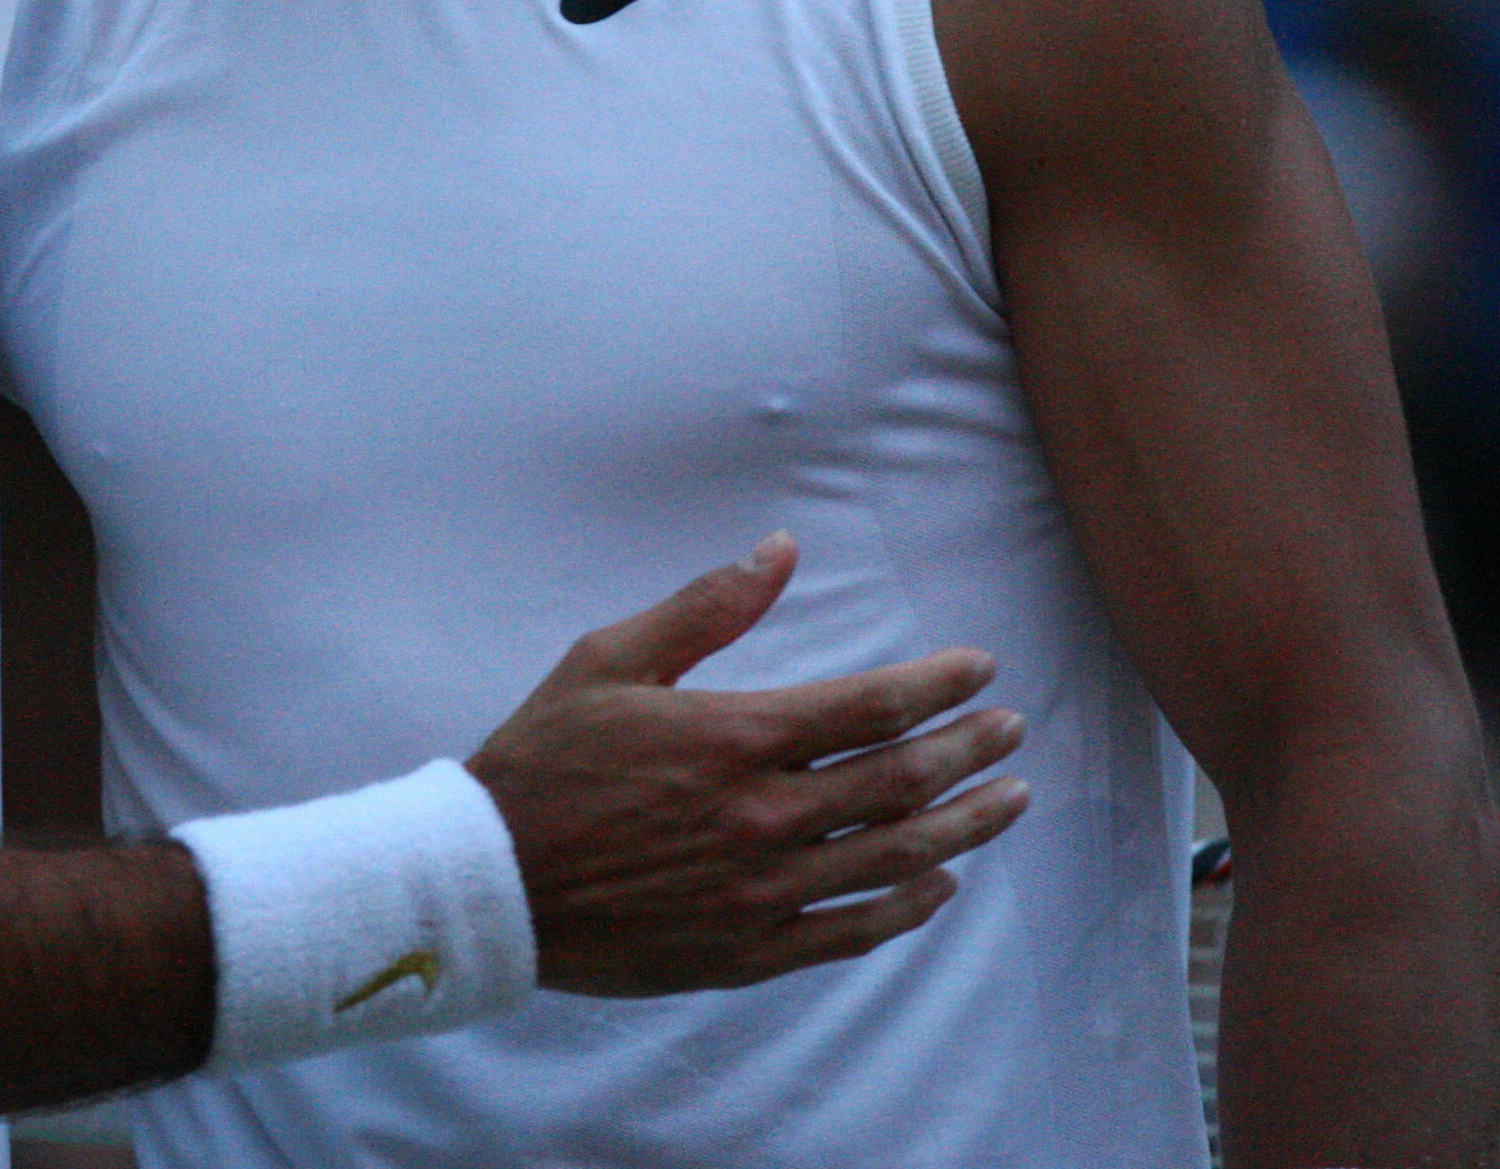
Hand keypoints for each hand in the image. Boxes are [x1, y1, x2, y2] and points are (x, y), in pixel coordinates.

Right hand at [464, 534, 1027, 996]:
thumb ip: (706, 607)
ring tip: (1008, 801)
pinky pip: (850, 933)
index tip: (981, 669)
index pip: (873, 707)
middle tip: (1012, 731)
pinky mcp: (746, 949)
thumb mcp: (610, 660)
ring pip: (895, 859)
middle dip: (971, 750)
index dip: (939, 685)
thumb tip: (781, 549)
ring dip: (964, 827)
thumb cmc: (543, 761)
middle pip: (903, 782)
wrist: (487, 882)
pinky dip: (906, 909)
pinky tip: (939, 886)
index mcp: (736, 737)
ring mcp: (761, 891)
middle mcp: (763, 817)